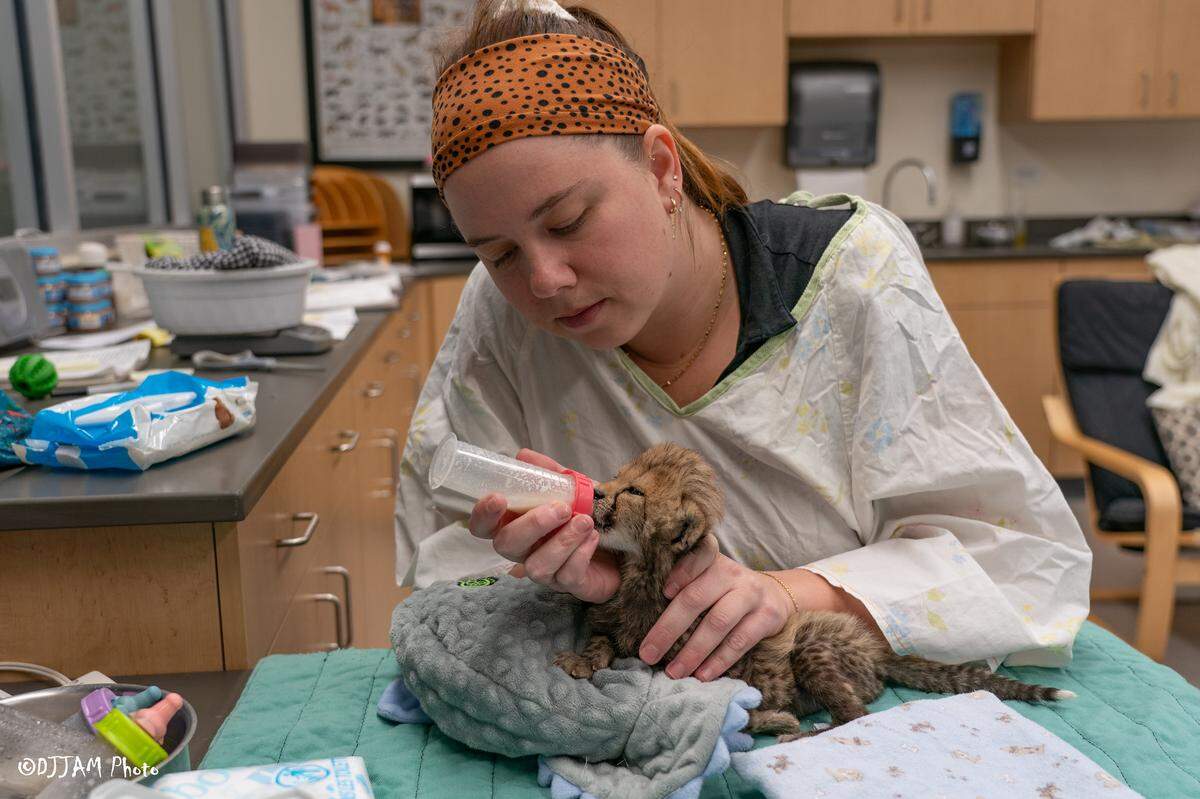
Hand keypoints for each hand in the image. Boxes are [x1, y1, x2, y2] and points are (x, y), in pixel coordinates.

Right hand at [467, 448, 619, 603]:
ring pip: (537, 566)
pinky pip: (568, 576)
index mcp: (517, 526)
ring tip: (585, 521)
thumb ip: (548, 474)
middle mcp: (525, 552)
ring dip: (562, 541)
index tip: (498, 497)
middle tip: (562, 508)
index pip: (484, 527)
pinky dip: (581, 554)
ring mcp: (546, 572)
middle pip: (506, 545)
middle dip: (532, 525)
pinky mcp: (570, 586)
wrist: (623, 543)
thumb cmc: (587, 515)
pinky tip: (594, 538)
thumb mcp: (570, 489)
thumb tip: (523, 456)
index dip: (483, 515)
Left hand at [639, 553, 797, 681]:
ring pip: (717, 623)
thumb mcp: (709, 578)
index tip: (663, 592)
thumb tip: (641, 614)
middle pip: (695, 598)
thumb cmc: (726, 591)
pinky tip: (702, 675)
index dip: (680, 572)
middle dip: (668, 629)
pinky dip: (718, 661)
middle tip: (648, 654)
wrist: (776, 596)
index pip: (696, 557)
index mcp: (711, 560)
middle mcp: (731, 573)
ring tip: (674, 672)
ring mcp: (751, 594)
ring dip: (692, 651)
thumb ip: (684, 586)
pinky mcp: (768, 617)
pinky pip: (740, 641)